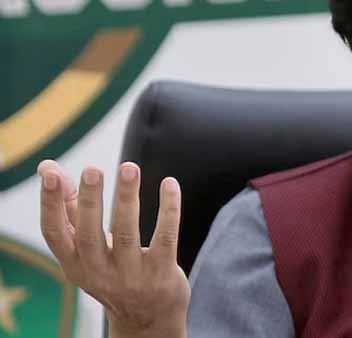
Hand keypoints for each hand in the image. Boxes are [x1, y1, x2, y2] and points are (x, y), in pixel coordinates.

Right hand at [37, 160, 188, 337]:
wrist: (147, 318)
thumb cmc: (113, 269)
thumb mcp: (87, 248)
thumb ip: (71, 208)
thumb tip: (49, 166)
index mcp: (74, 264)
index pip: (54, 234)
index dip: (50, 204)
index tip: (52, 173)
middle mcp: (98, 272)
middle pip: (89, 235)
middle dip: (89, 201)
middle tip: (91, 169)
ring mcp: (131, 275)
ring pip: (127, 234)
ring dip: (127, 199)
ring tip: (129, 167)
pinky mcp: (161, 273)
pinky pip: (165, 237)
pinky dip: (168, 209)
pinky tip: (169, 184)